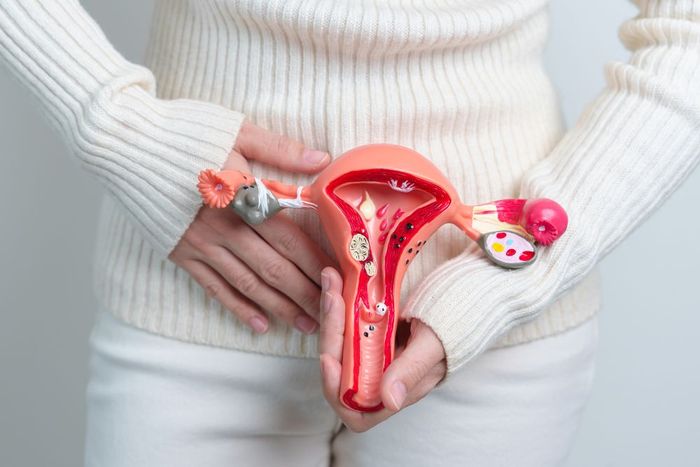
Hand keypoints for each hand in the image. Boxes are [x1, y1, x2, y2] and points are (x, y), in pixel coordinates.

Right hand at [169, 121, 334, 334]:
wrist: (125, 144)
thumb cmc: (185, 133)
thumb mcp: (237, 130)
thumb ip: (281, 149)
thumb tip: (323, 160)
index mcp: (244, 198)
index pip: (289, 238)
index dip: (315, 261)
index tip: (337, 278)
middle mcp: (225, 228)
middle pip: (274, 267)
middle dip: (305, 293)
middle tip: (330, 313)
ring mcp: (202, 245)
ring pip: (249, 284)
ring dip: (280, 307)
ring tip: (306, 325)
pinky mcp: (182, 254)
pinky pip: (215, 288)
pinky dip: (238, 308)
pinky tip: (260, 324)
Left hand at [318, 267, 446, 431]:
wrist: (464, 300)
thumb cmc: (453, 326)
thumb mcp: (433, 345)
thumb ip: (411, 371)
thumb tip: (390, 401)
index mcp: (394, 390)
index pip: (354, 409)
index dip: (335, 390)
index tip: (330, 358)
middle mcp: (378, 375)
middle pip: (338, 368)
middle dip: (330, 334)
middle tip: (331, 297)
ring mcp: (373, 352)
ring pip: (338, 342)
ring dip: (330, 313)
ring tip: (331, 281)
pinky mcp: (371, 330)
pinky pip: (345, 323)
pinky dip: (339, 304)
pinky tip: (337, 281)